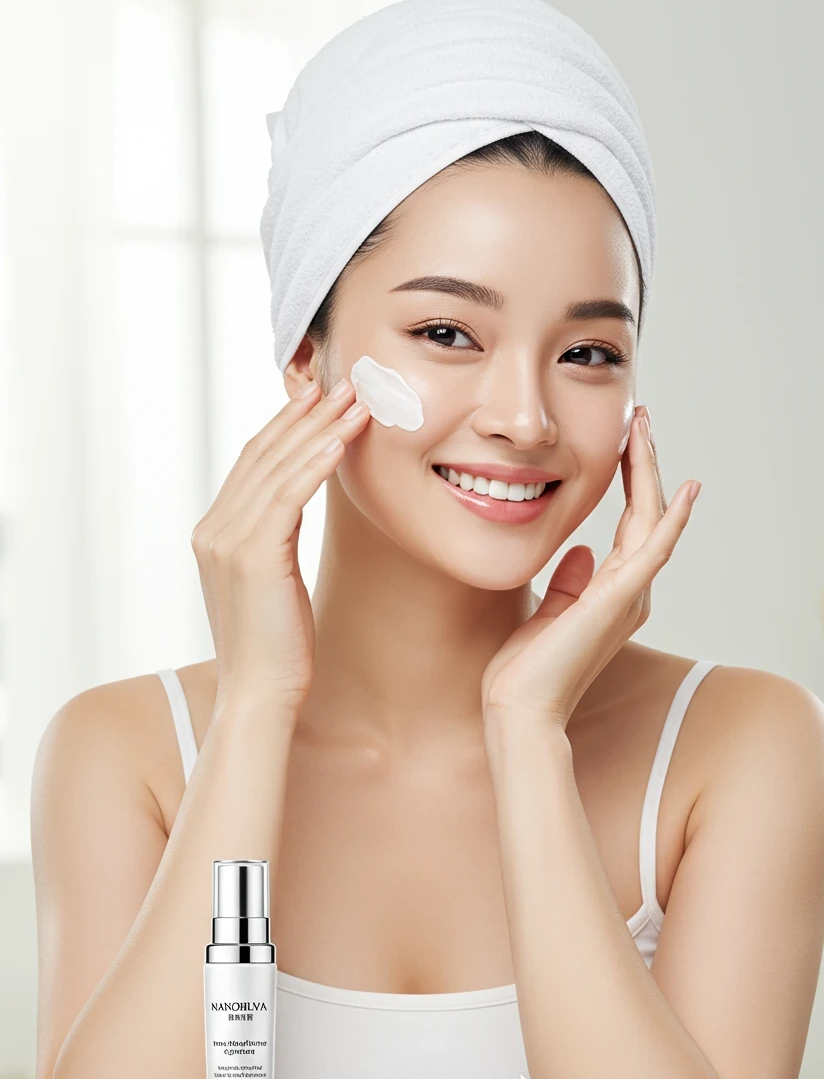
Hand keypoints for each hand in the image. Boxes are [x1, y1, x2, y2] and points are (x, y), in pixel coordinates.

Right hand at [191, 377, 369, 711]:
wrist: (260, 695)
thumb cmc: (276, 648)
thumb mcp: (270, 583)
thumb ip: (271, 542)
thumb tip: (290, 513)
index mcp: (213, 533)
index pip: (251, 463)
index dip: (286, 426)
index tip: (318, 398)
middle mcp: (212, 529)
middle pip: (262, 455)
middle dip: (305, 416)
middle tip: (343, 383)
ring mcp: (226, 540)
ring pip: (277, 467)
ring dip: (319, 429)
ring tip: (355, 400)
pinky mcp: (252, 555)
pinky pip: (288, 494)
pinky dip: (315, 462)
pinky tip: (342, 439)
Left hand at [480, 406, 699, 726]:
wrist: (520, 710)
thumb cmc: (527, 672)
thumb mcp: (547, 613)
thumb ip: (568, 583)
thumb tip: (579, 551)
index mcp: (612, 593)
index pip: (628, 525)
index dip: (631, 482)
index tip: (626, 442)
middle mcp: (630, 593)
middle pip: (646, 515)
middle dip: (644, 465)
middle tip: (641, 420)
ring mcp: (629, 596)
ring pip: (651, 522)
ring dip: (651, 475)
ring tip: (646, 431)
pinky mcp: (619, 600)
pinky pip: (653, 550)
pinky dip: (671, 519)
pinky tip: (683, 489)